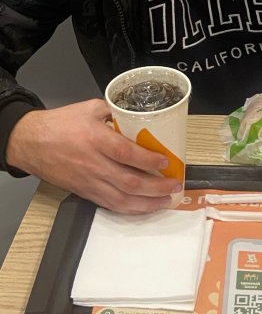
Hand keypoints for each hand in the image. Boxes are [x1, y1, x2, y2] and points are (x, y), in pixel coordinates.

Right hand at [6, 99, 181, 213]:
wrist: (32, 143)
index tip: (166, 161)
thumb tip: (137, 116)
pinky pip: (111, 205)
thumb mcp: (90, 108)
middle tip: (174, 185)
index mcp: (95, 139)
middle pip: (129, 181)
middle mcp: (94, 164)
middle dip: (156, 187)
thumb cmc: (60, 124)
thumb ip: (115, 112)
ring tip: (166, 201)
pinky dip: (130, 209)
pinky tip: (144, 207)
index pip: (126, 153)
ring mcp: (89, 181)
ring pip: (122, 199)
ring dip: (148, 203)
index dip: (148, 160)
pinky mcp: (85, 192)